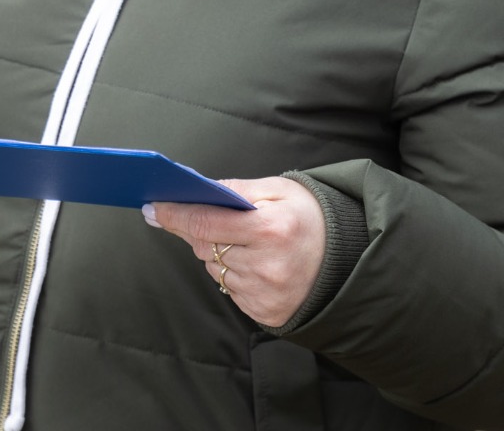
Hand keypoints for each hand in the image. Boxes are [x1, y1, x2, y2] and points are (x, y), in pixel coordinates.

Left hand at [143, 177, 325, 327]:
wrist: (351, 260)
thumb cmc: (312, 218)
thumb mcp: (279, 190)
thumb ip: (236, 190)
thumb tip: (196, 192)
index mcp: (269, 230)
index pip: (205, 222)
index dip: (174, 214)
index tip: (152, 207)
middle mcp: (265, 267)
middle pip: (205, 246)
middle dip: (199, 230)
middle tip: (208, 217)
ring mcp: (265, 295)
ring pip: (214, 268)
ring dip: (219, 253)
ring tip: (248, 242)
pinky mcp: (267, 314)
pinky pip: (230, 289)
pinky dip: (234, 273)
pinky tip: (256, 263)